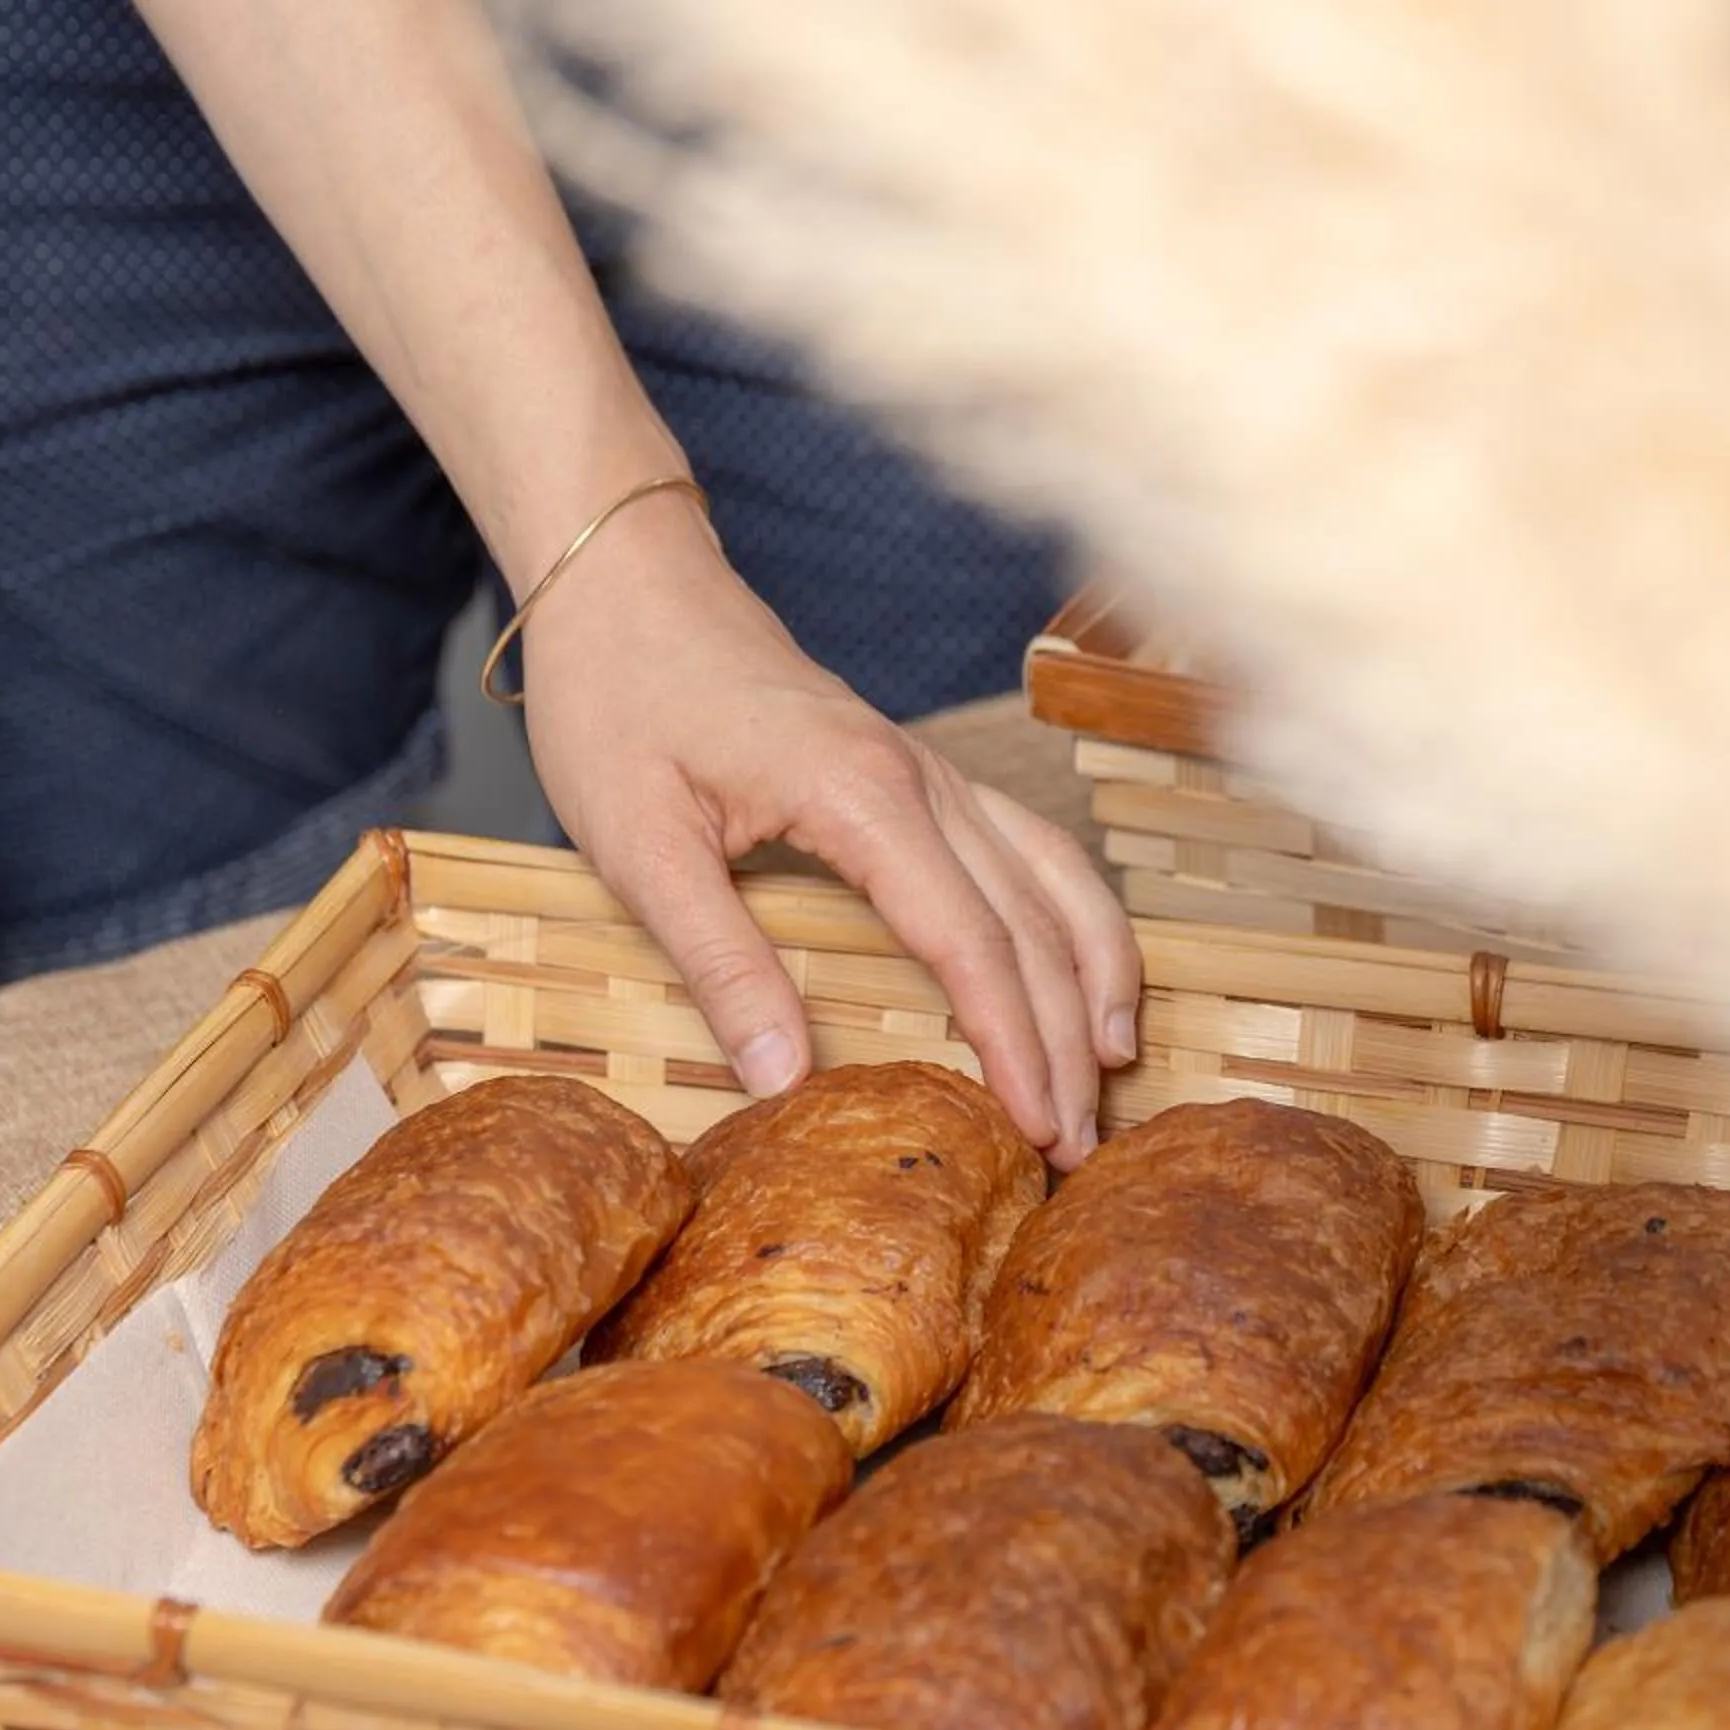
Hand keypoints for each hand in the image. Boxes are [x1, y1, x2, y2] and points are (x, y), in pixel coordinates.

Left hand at [515, 502, 1138, 1168]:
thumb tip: (786, 1078)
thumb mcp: (638, 845)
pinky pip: (1026, 845)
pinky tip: (1075, 965)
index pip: (972, 943)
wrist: (624, 582)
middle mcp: (921, 780)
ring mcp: (928, 769)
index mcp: (863, 798)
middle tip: (1078, 1146)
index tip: (1037, 1130)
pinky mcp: (914, 770)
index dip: (1013, 1046)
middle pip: (1031, 923)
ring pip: (1052, 875)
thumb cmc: (618, 701)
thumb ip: (719, 961)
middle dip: (1064, 1039)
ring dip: (1091, 973)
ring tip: (1110, 1065)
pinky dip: (1068, 913)